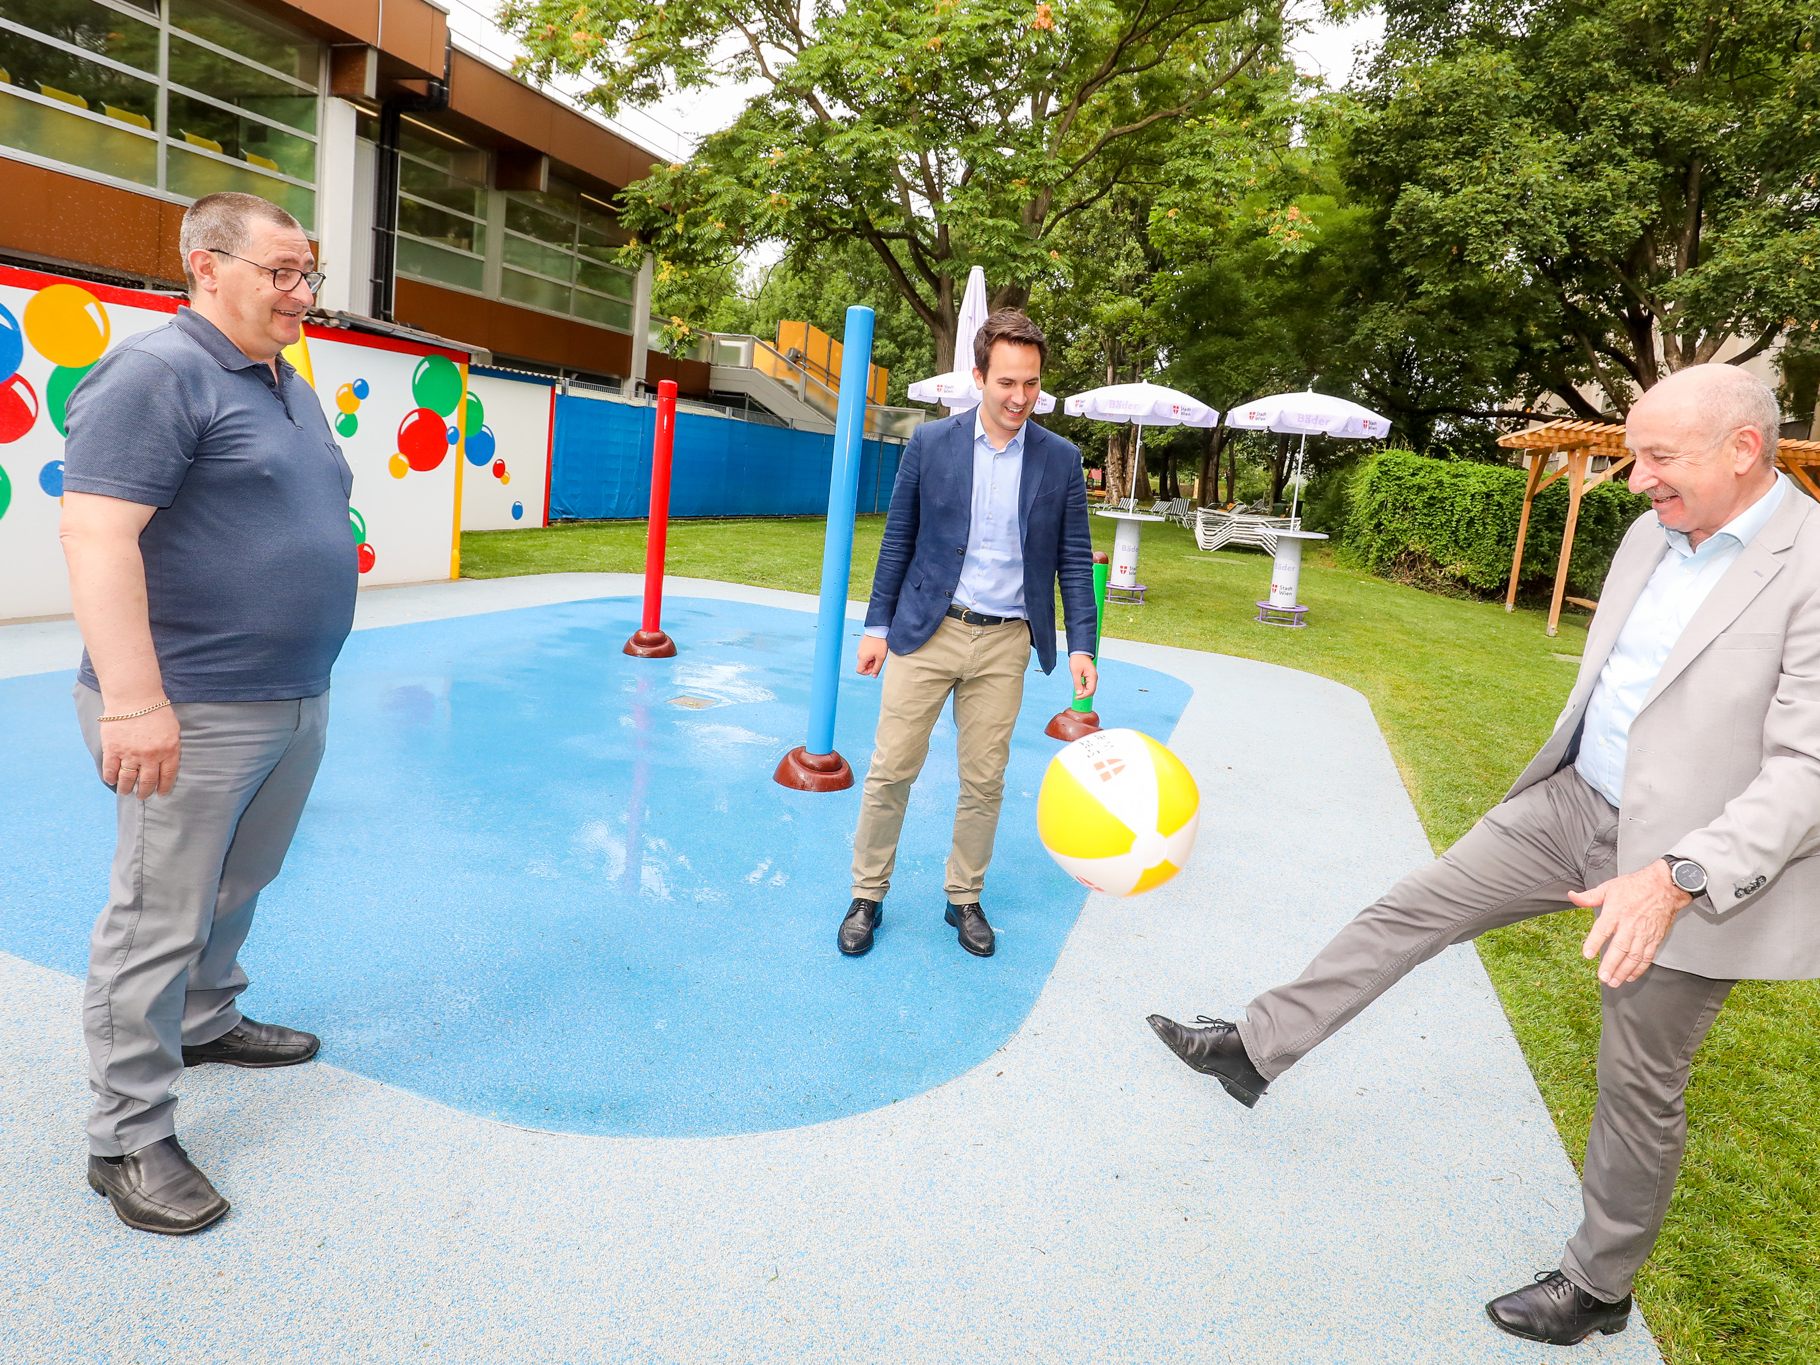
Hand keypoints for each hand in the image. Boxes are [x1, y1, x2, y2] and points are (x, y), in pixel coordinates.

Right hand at [101, 706, 179, 799]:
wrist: (134, 697)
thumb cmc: (156, 711)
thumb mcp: (173, 730)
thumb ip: (171, 748)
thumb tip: (167, 763)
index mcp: (169, 751)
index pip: (167, 776)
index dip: (164, 787)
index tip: (161, 793)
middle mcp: (150, 756)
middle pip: (147, 781)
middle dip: (145, 792)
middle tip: (142, 796)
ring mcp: (130, 754)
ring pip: (128, 779)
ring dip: (126, 788)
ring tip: (126, 792)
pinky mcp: (113, 749)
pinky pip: (110, 770)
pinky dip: (110, 778)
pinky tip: (112, 781)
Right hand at [856, 635, 888, 676]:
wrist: (878, 630)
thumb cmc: (879, 643)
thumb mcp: (880, 658)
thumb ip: (877, 668)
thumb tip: (874, 676)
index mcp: (862, 658)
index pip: (859, 671)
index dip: (867, 672)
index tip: (874, 667)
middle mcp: (859, 654)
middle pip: (863, 665)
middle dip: (871, 665)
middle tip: (878, 659)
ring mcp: (860, 649)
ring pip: (864, 659)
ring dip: (871, 659)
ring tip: (878, 653)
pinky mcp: (862, 645)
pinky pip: (865, 653)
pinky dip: (870, 654)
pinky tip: (876, 649)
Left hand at [1070, 653, 1097, 699]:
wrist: (1079, 652)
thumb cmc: (1077, 660)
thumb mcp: (1075, 672)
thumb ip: (1077, 683)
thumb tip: (1079, 693)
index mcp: (1092, 676)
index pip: (1091, 691)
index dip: (1084, 696)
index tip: (1076, 697)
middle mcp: (1094, 677)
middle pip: (1091, 691)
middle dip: (1084, 694)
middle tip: (1076, 695)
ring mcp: (1092, 677)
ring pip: (1089, 688)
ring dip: (1083, 691)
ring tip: (1076, 688)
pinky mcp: (1090, 676)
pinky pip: (1088, 685)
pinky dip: (1083, 687)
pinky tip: (1078, 686)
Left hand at [1574, 862, 1692, 986]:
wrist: (1665, 887)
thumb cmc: (1635, 886)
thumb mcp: (1609, 887)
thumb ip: (1589, 897)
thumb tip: (1572, 896)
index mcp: (1616, 912)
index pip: (1603, 929)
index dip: (1595, 943)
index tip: (1587, 955)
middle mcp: (1630, 925)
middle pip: (1619, 947)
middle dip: (1610, 964)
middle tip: (1602, 977)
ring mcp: (1644, 933)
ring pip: (1634, 956)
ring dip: (1623, 971)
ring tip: (1613, 982)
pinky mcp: (1655, 939)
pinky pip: (1647, 957)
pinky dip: (1639, 969)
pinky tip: (1630, 977)